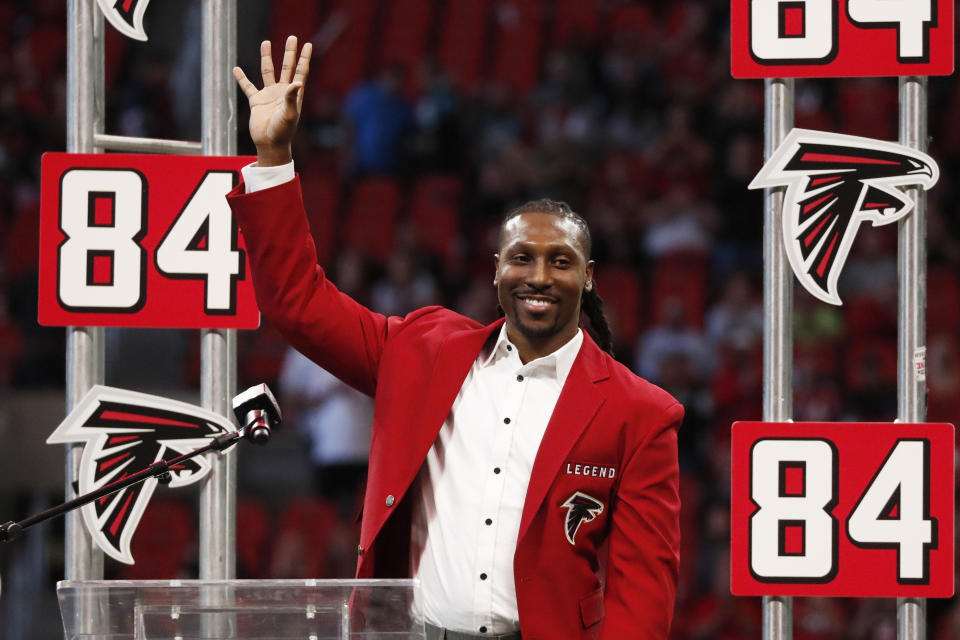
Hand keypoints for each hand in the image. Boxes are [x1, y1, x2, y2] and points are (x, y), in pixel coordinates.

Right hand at [233, 36, 312, 165]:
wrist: (269, 144)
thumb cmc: (282, 131)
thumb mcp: (289, 114)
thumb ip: (291, 98)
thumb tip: (297, 82)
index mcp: (293, 94)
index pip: (300, 72)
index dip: (304, 58)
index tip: (308, 44)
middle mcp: (282, 92)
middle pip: (287, 67)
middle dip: (289, 53)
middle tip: (292, 37)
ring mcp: (269, 95)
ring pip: (267, 72)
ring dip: (267, 58)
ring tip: (265, 42)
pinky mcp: (256, 101)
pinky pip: (248, 87)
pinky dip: (242, 78)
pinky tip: (236, 69)